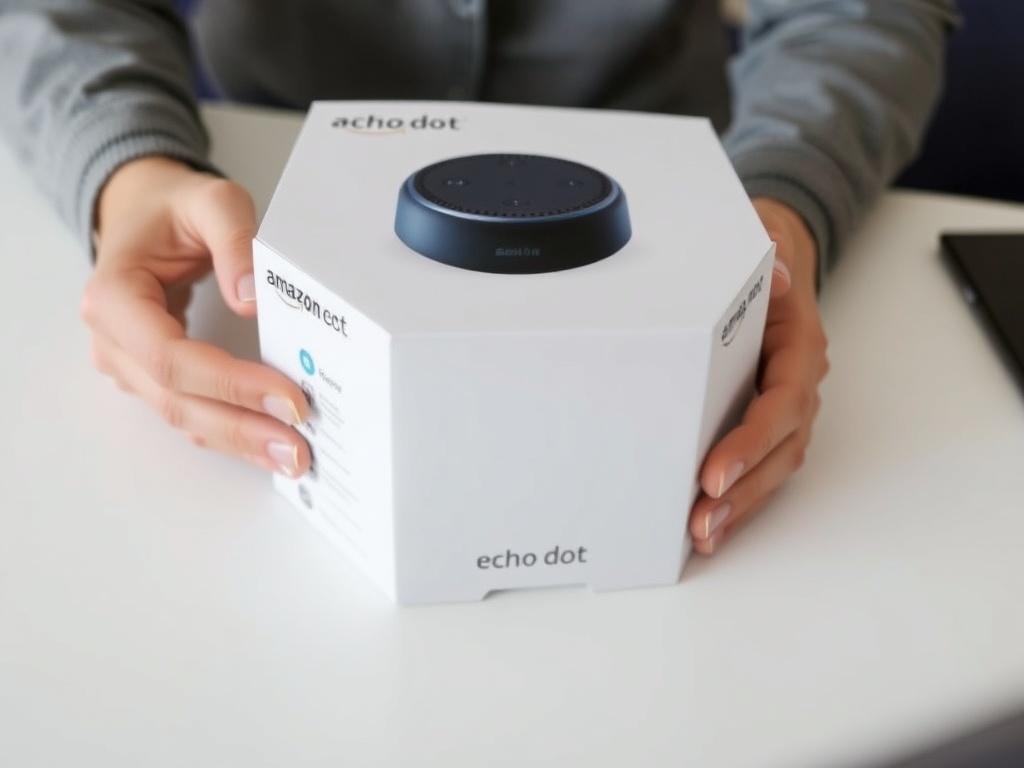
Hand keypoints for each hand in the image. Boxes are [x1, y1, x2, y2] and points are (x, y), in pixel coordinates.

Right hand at [81, 156, 311, 475]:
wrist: (142, 214)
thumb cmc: (173, 209)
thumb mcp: (209, 200)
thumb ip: (234, 238)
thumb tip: (253, 299)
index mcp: (114, 297)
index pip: (171, 357)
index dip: (230, 384)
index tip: (287, 397)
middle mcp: (112, 342)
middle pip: (176, 400)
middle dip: (241, 428)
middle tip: (298, 449)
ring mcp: (127, 366)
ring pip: (183, 416)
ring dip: (238, 441)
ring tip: (293, 458)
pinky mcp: (151, 379)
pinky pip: (190, 413)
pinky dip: (230, 432)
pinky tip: (269, 446)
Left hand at [688, 197, 828, 553]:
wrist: (775, 254)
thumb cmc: (764, 252)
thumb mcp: (764, 234)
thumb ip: (769, 250)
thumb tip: (775, 273)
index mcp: (798, 344)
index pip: (781, 401)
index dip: (752, 441)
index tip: (716, 473)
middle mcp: (797, 381)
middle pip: (781, 447)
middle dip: (744, 490)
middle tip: (705, 522)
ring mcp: (784, 404)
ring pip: (773, 465)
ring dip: (741, 505)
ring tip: (704, 536)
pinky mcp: (764, 418)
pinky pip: (758, 464)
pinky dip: (738, 497)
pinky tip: (709, 525)